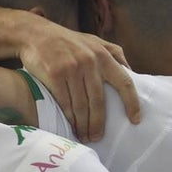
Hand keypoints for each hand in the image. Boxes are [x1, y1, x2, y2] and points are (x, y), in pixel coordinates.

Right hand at [19, 21, 140, 140]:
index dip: (132, 102)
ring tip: (84, 136)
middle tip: (98, 137)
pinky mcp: (55, 75)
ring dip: (83, 125)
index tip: (135, 119)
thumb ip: (113, 53)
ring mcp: (72, 68)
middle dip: (99, 123)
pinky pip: (65, 103)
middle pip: (99, 100)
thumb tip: (131, 71)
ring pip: (82, 105)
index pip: (124, 81)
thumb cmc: (68, 41)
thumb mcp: (93, 41)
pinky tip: (71, 126)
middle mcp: (90, 61)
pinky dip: (69, 118)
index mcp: (103, 55)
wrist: (35, 34)